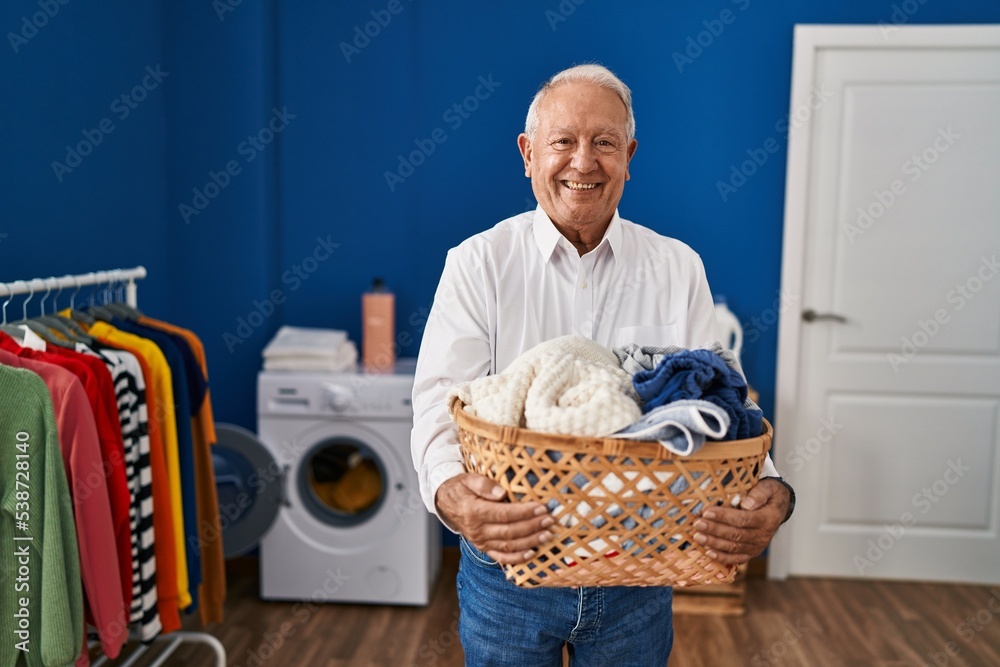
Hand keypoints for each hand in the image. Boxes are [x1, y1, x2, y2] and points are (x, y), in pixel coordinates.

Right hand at [435, 473, 554, 564]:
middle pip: (509, 531)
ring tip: (547, 535)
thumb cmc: (461, 488)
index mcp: (473, 512)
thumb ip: (483, 484)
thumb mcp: (468, 479)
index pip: (504, 514)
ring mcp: (480, 542)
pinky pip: (501, 557)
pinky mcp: (483, 548)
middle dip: (532, 526)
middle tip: (549, 520)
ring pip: (508, 545)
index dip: (524, 512)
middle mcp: (477, 530)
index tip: (541, 507)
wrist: (446, 503)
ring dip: (530, 541)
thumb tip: (501, 493)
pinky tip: (532, 553)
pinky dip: (517, 558)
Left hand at [691, 478, 790, 564]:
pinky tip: (708, 552)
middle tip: (697, 524)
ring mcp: (757, 546)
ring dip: (714, 543)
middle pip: (736, 534)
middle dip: (714, 530)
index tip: (706, 512)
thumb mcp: (769, 488)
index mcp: (768, 519)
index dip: (723, 517)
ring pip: (733, 547)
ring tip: (698, 536)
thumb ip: (759, 493)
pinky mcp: (752, 552)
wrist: (778, 507)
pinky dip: (722, 557)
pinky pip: (736, 558)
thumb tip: (746, 504)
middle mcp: (763, 535)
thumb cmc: (769, 494)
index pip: (743, 519)